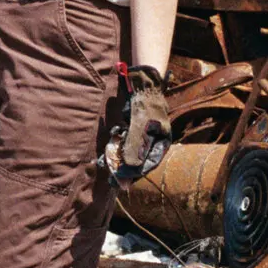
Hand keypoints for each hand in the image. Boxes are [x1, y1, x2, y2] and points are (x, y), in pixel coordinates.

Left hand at [106, 66, 171, 183]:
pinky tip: (110, 146)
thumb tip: (130, 166)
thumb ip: (135, 144)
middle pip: (138, 160)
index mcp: (161, 143)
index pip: (148, 164)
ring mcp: (143, 136)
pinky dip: (117, 144)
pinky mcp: (134, 130)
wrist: (142, 84)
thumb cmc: (146, 104)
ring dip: (119, 158)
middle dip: (124, 169)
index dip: (135, 174)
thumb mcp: (140, 124)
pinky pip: (125, 142)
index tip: (122, 183)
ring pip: (130, 152)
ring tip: (105, 165)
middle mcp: (153, 142)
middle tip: (111, 181)